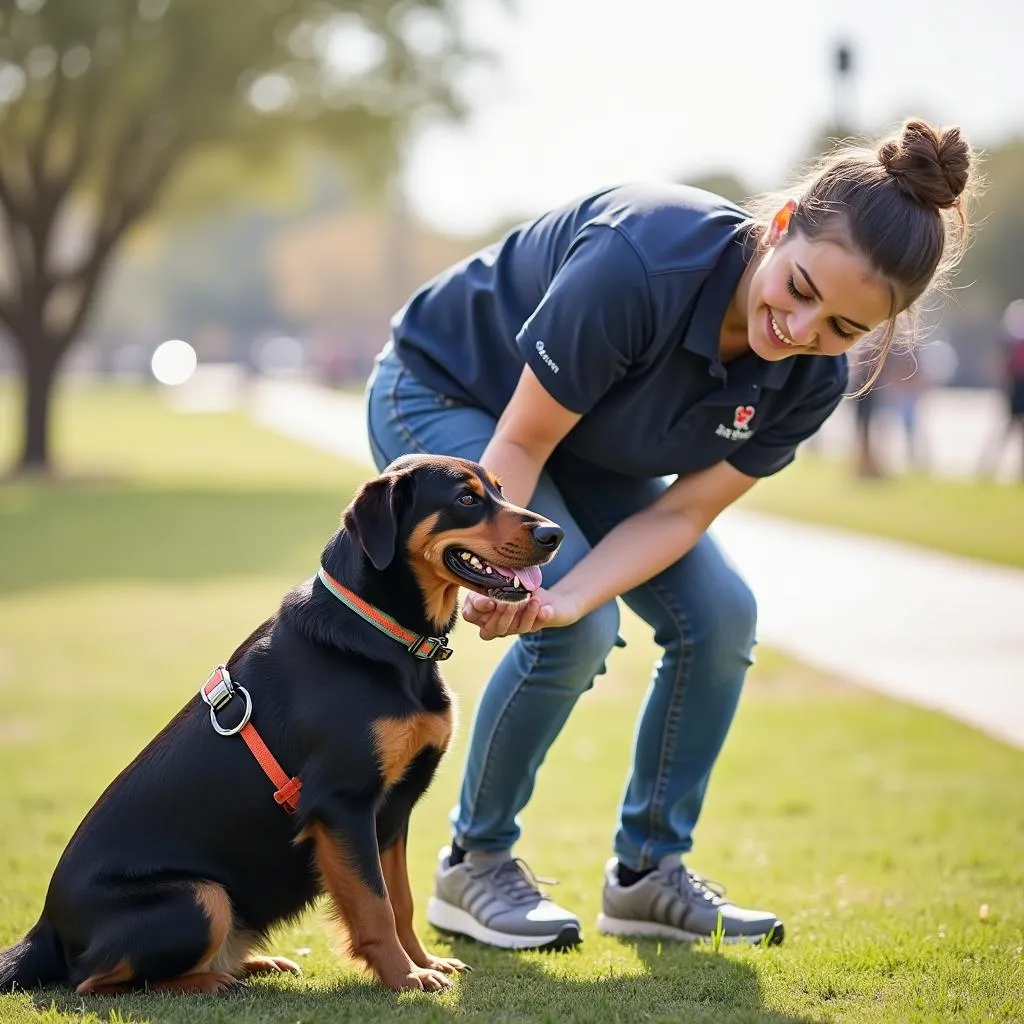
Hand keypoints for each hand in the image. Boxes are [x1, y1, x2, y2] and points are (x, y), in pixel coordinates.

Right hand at [461, 586, 580, 640]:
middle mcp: (492, 622)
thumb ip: (488, 582)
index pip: (469, 614)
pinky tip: (541, 607)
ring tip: (528, 600)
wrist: (537, 590)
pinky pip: (530, 626)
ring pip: (510, 629)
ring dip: (518, 615)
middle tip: (507, 602)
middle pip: (490, 628)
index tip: (490, 601)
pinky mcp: (529, 626)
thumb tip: (486, 591)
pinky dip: (535, 616)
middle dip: (500, 614)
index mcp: (478, 609)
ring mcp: (511, 627)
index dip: (479, 608)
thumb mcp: (497, 577)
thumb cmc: (509, 581)